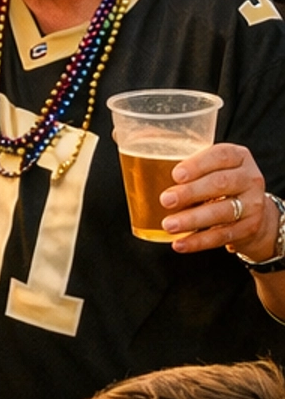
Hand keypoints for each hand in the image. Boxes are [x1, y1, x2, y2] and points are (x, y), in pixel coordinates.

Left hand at [162, 141, 273, 255]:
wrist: (255, 212)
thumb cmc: (221, 184)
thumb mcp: (212, 168)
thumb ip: (189, 167)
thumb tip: (144, 166)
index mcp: (238, 156)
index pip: (220, 155)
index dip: (197, 165)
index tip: (176, 175)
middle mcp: (250, 178)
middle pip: (220, 183)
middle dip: (191, 193)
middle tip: (166, 200)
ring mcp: (253, 204)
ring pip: (221, 212)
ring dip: (192, 219)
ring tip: (168, 225)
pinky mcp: (249, 228)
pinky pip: (222, 236)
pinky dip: (198, 241)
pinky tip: (179, 243)